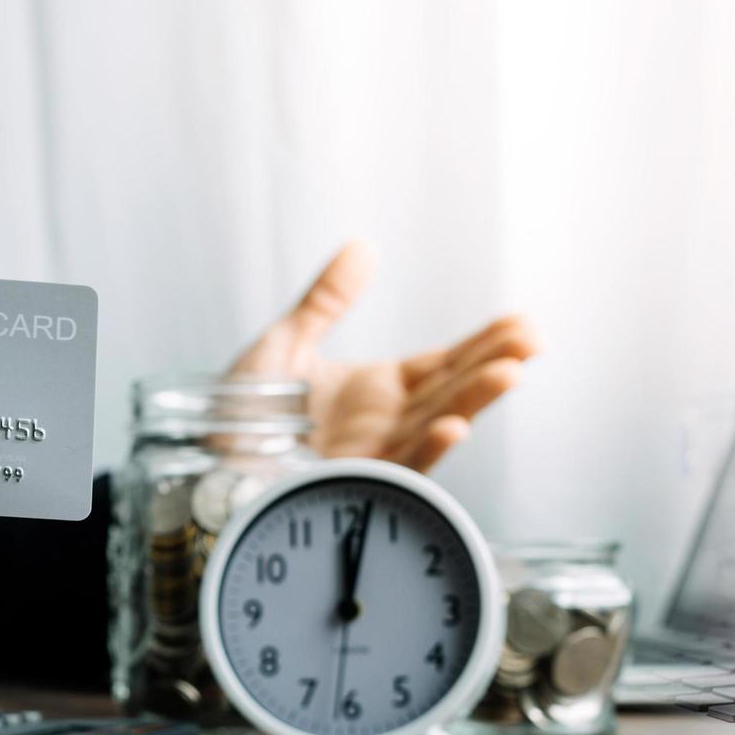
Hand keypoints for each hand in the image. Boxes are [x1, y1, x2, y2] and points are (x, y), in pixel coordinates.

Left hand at [227, 242, 538, 470]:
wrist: (201, 468)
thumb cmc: (236, 419)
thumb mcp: (283, 343)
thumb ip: (327, 299)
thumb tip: (364, 248)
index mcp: (374, 391)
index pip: (442, 365)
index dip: (482, 346)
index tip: (520, 326)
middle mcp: (383, 424)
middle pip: (450, 391)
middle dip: (492, 366)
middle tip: (532, 341)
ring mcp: (371, 457)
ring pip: (435, 426)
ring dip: (473, 400)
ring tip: (510, 373)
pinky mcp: (353, 486)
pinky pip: (399, 468)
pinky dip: (427, 449)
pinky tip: (453, 426)